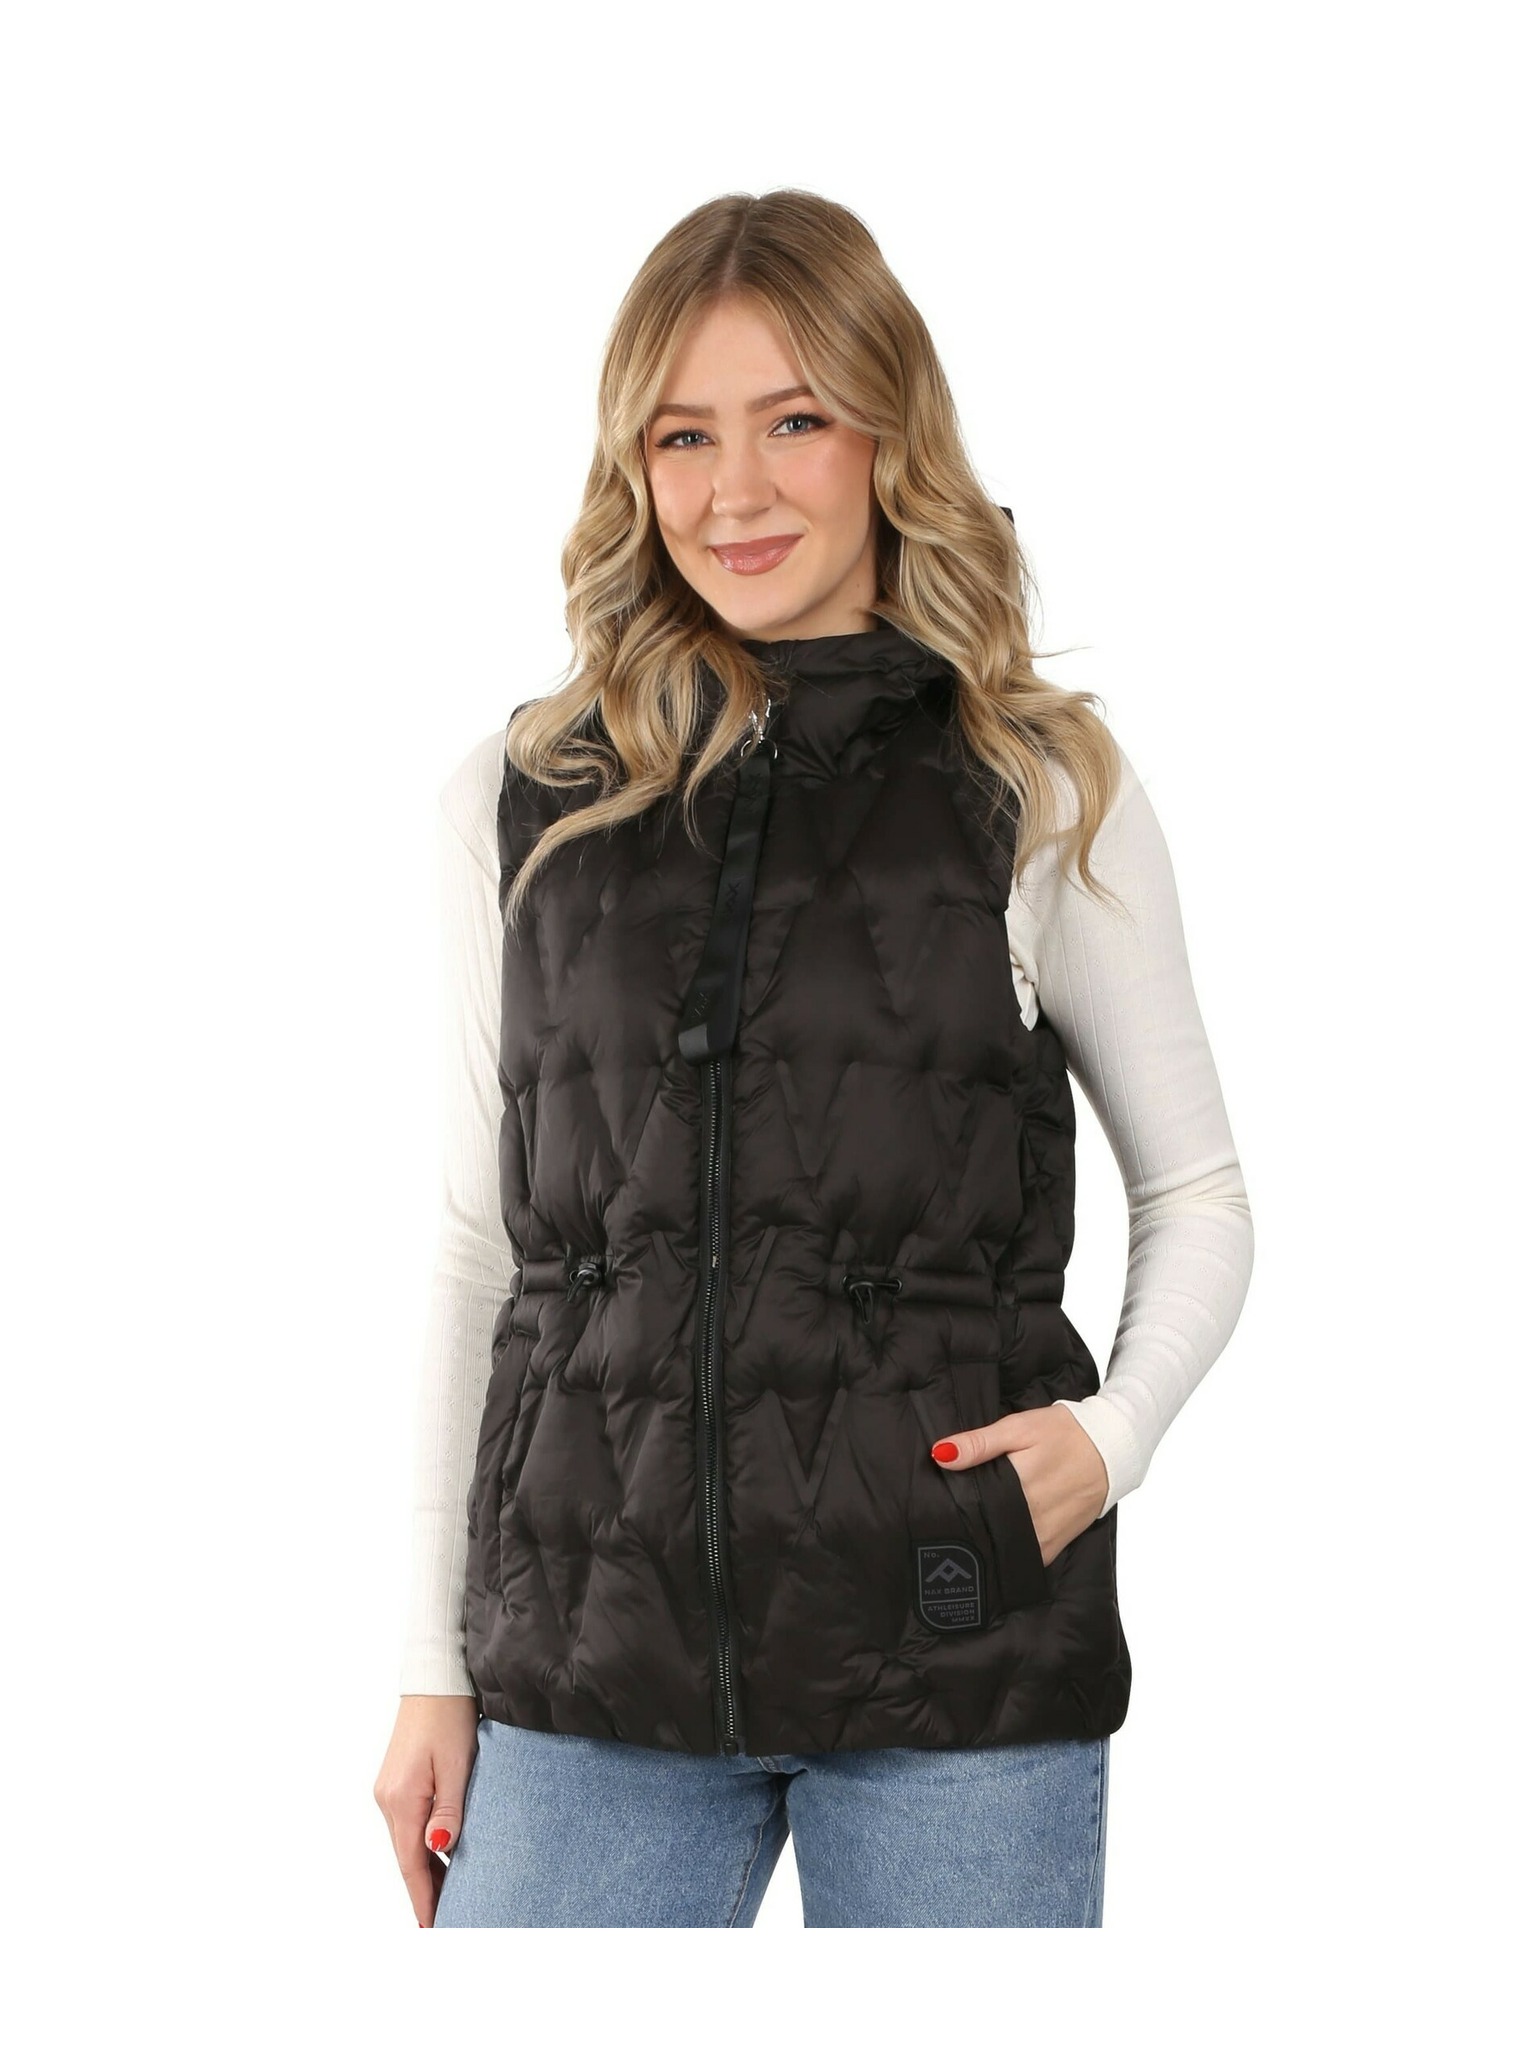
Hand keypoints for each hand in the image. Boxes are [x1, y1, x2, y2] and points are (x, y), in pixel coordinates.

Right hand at [374, 1695, 479, 1925]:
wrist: (436, 1679)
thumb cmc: (451, 1717)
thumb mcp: (458, 1765)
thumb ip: (450, 1810)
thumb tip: (438, 1849)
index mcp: (402, 1800)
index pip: (412, 1865)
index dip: (424, 1900)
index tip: (434, 1929)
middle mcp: (387, 1800)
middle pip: (406, 1859)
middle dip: (426, 1892)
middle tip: (448, 1921)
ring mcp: (388, 1791)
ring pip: (406, 1843)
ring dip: (425, 1870)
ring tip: (449, 1897)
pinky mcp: (395, 1782)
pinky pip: (407, 1825)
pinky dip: (421, 1846)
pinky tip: (439, 1856)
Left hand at [932, 1405, 1108, 1566]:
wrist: (1110, 1449)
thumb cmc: (1064, 1433)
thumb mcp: (1019, 1427)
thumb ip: (979, 1443)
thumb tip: (941, 1455)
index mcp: (1019, 1484)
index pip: (972, 1504)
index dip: (952, 1504)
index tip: (937, 1502)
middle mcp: (1032, 1515)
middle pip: (985, 1527)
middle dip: (967, 1522)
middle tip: (949, 1514)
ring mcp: (1045, 1534)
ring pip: (1003, 1546)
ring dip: (988, 1538)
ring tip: (972, 1525)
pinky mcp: (1055, 1545)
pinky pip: (1024, 1557)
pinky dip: (1010, 1549)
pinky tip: (999, 1536)